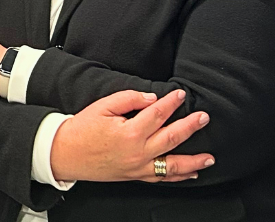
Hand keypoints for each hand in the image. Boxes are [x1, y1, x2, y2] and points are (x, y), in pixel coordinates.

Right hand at [49, 89, 214, 183]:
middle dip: (191, 127)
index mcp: (129, 132)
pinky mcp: (135, 176)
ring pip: (172, 165)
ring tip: (209, 156)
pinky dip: (179, 177)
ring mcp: (138, 167)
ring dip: (194, 161)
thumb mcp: (102, 106)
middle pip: (172, 138)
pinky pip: (161, 178)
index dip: (172, 102)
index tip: (181, 94)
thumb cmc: (81, 130)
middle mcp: (138, 152)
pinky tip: (191, 173)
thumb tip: (151, 98)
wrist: (65, 154)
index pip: (158, 114)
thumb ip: (128, 99)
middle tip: (204, 118)